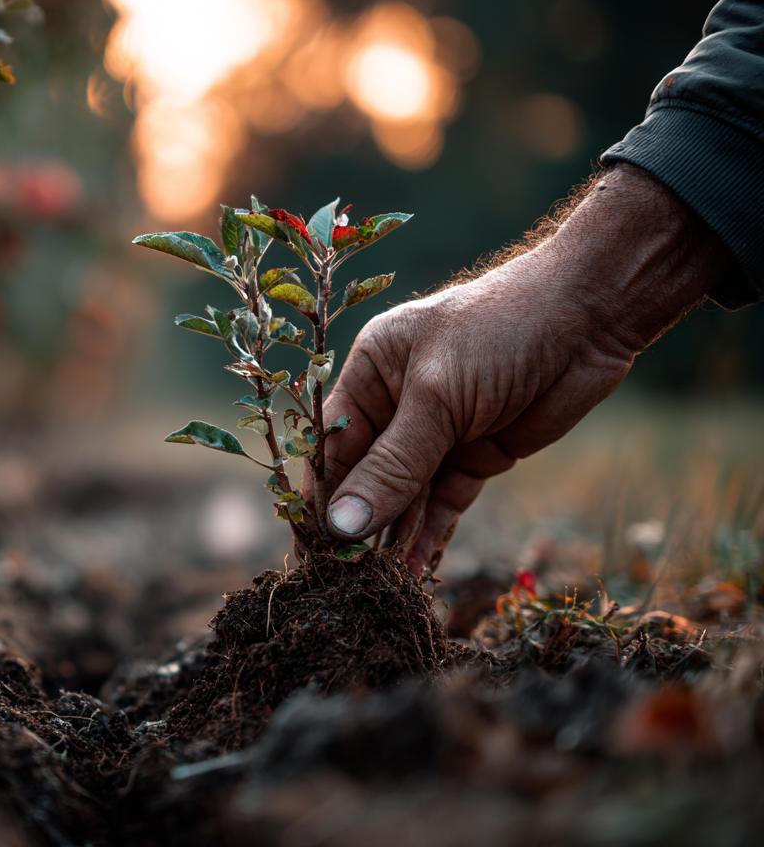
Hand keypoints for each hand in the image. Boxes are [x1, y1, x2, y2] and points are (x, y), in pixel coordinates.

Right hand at [320, 164, 735, 573]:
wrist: (591, 318)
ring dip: (393, 538)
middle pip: (365, 476)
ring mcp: (437, 432)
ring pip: (403, 496)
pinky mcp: (475, 456)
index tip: (313, 548)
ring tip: (380, 587)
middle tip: (344, 581)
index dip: (322, 496)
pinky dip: (430, 536)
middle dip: (358, 525)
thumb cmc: (499, 333)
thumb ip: (393, 467)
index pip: (332, 444)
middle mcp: (395, 404)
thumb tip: (343, 526)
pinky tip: (416, 571)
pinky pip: (442, 503)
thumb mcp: (438, 399)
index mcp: (370, 372)